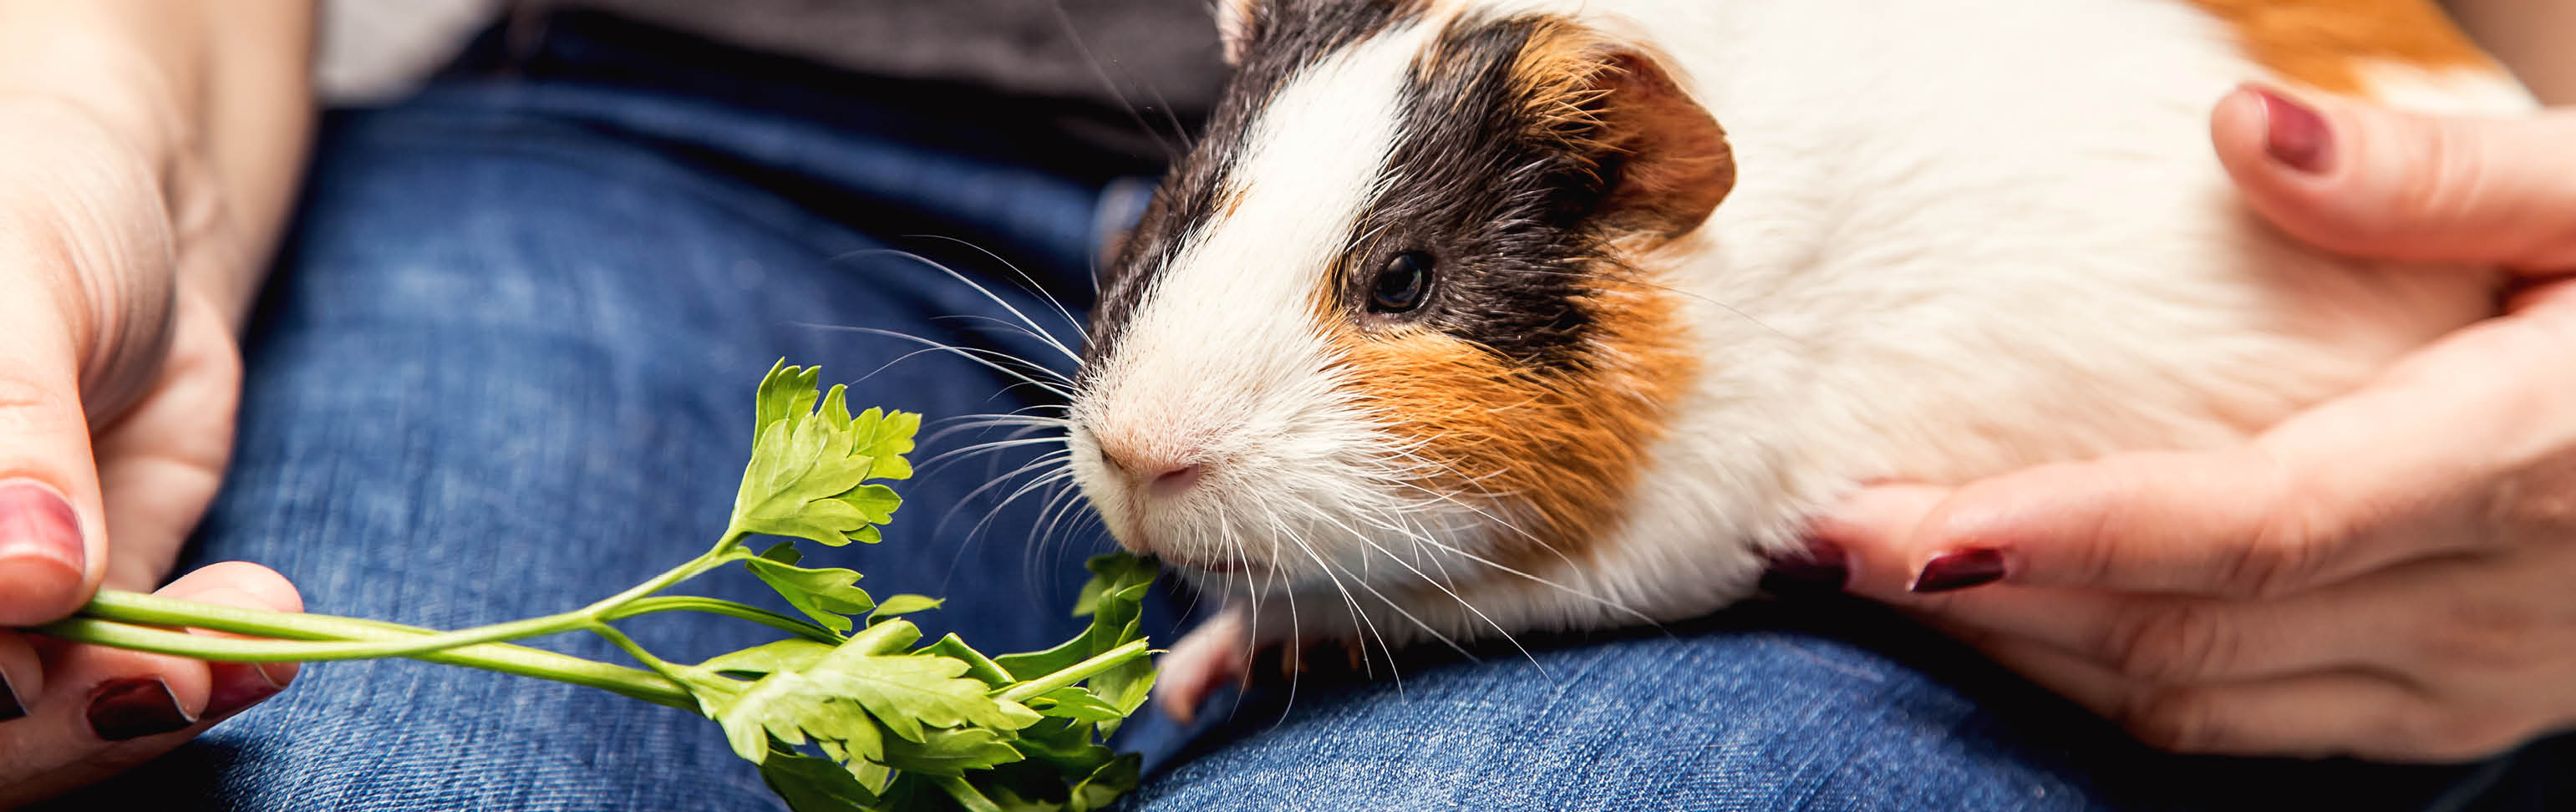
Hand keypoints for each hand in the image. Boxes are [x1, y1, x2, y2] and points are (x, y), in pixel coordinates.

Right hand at [0, 96, 300, 802]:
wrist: (127, 201)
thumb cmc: (32, 203)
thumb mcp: (16, 289)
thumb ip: (11, 430)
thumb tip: (31, 578)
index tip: (24, 664)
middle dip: (49, 723)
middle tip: (167, 679)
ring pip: (30, 722)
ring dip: (136, 710)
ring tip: (238, 654)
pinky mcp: (83, 605)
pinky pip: (126, 675)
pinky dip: (200, 675)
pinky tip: (266, 645)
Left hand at [1804, 85, 2575, 761]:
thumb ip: (2441, 174)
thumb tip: (2246, 127)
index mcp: (2523, 462)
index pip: (2237, 530)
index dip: (2047, 537)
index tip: (1881, 519)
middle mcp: (2492, 604)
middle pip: (2182, 629)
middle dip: (1981, 594)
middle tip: (1815, 534)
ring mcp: (2479, 678)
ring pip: (2199, 698)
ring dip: (2027, 646)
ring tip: (1879, 574)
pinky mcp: (2466, 705)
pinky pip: (2254, 721)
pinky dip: (2115, 676)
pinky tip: (2023, 615)